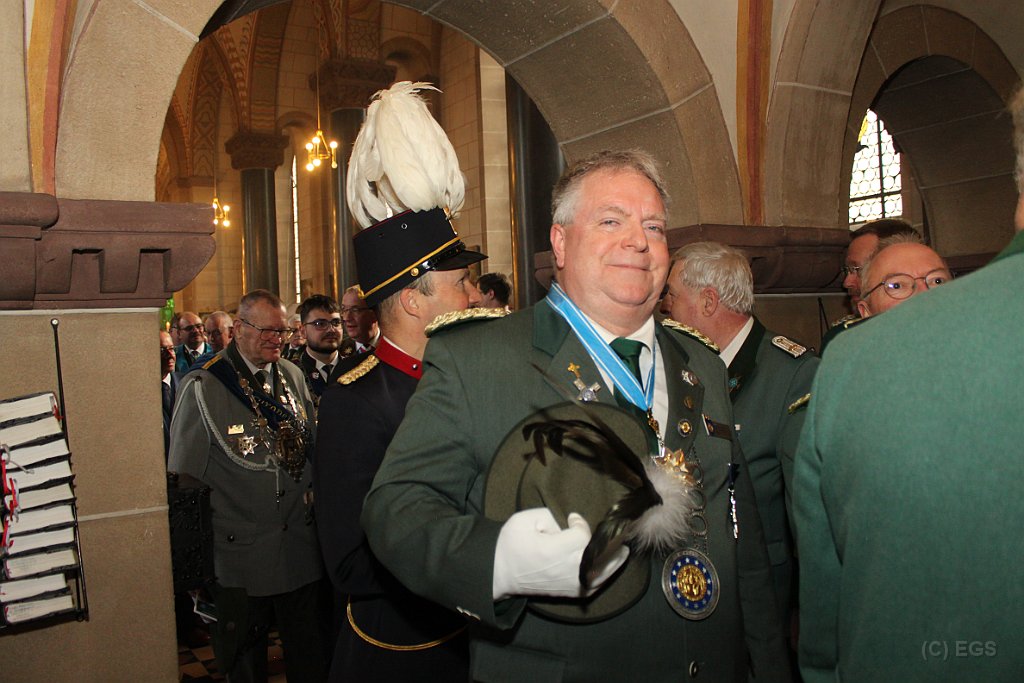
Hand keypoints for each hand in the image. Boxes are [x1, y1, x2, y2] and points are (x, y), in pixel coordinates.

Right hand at [492, 507, 628, 599]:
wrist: (500, 573)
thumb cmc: (511, 545)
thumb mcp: (523, 520)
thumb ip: (548, 515)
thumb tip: (567, 525)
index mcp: (554, 550)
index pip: (582, 535)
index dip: (580, 524)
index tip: (572, 519)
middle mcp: (567, 569)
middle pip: (600, 554)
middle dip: (609, 542)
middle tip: (615, 531)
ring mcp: (571, 583)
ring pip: (602, 572)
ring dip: (615, 560)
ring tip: (623, 549)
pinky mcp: (570, 592)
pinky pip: (595, 586)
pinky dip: (606, 576)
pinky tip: (612, 566)